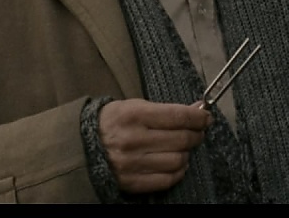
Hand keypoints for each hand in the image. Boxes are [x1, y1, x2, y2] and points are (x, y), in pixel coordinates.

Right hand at [98, 98, 212, 193]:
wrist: (82, 145)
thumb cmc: (112, 122)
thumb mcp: (135, 106)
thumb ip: (165, 110)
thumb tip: (197, 111)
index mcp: (134, 115)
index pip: (179, 116)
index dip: (199, 117)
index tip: (206, 117)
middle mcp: (134, 140)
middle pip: (182, 139)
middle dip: (196, 135)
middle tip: (197, 133)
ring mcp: (132, 163)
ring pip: (178, 160)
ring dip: (186, 154)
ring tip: (182, 148)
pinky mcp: (131, 182)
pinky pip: (166, 180)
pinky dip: (177, 172)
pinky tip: (176, 164)